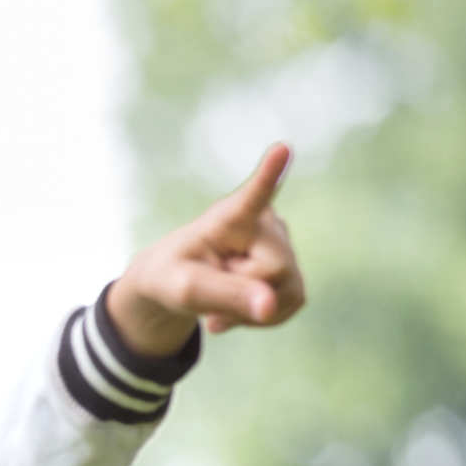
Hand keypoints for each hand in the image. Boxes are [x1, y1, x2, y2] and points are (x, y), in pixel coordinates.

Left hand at [108, 142, 306, 354]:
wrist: (177, 285)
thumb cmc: (172, 277)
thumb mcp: (183, 290)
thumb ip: (225, 295)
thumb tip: (270, 306)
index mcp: (230, 215)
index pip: (253, 194)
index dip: (269, 175)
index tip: (281, 148)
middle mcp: (266, 221)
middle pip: (274, 272)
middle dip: (242, 293)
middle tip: (213, 282)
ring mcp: (284, 245)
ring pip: (285, 293)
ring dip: (250, 310)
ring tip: (223, 293)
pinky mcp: (293, 271)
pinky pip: (288, 305)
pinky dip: (260, 317)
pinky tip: (240, 305)